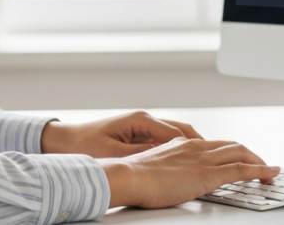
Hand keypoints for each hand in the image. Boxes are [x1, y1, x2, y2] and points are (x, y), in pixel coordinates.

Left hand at [41, 110, 201, 157]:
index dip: (197, 144)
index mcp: (141, 121)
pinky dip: (177, 149)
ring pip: (174, 134)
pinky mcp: (135, 135)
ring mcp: (140, 127)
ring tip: (207, 160)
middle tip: (219, 156)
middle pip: (182, 130)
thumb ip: (144, 154)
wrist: (64, 141)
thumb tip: (169, 155)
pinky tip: (183, 162)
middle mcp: (144, 120)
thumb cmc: (86, 145)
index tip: (213, 155)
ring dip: (190, 145)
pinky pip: (163, 141)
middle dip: (201, 143)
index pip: (178, 131)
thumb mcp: (117, 153)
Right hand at [99, 136, 278, 208]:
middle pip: (232, 145)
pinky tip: (270, 174)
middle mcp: (196, 146)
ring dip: (258, 161)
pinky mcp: (208, 174)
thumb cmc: (133, 176)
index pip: (214, 144)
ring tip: (270, 172)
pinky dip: (260, 170)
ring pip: (241, 153)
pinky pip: (242, 170)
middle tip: (259, 165)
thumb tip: (167, 177)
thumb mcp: (152, 167)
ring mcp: (203, 159)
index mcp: (182, 144)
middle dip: (249, 154)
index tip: (238, 158)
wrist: (127, 175)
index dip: (230, 151)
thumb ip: (165, 168)